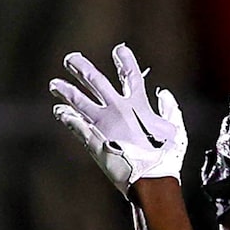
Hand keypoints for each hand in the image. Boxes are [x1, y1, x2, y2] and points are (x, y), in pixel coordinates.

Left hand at [51, 44, 185, 193]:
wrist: (150, 180)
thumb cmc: (166, 159)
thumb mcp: (176, 132)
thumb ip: (171, 110)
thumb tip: (165, 94)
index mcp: (138, 104)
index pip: (130, 74)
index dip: (125, 60)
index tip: (119, 49)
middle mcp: (117, 108)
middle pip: (94, 80)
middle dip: (80, 67)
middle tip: (69, 59)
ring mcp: (102, 123)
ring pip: (78, 100)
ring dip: (65, 90)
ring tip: (54, 85)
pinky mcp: (92, 139)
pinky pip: (74, 124)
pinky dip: (65, 116)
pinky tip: (58, 111)